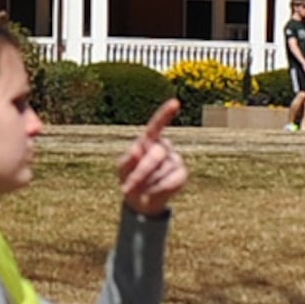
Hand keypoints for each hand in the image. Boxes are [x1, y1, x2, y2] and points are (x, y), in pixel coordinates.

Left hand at [116, 99, 186, 215]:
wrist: (140, 201)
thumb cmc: (129, 180)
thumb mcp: (123, 170)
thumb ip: (127, 161)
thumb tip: (136, 149)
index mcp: (148, 140)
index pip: (157, 125)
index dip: (165, 114)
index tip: (175, 103)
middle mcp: (164, 147)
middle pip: (156, 154)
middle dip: (141, 172)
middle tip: (126, 188)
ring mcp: (175, 160)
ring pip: (162, 171)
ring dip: (147, 184)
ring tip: (141, 189)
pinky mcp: (181, 174)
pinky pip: (170, 182)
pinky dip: (158, 191)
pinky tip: (152, 192)